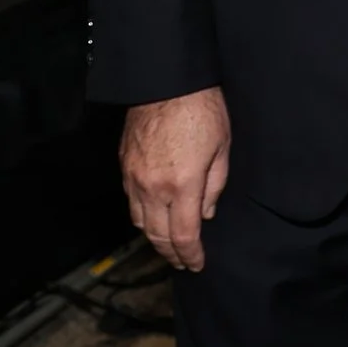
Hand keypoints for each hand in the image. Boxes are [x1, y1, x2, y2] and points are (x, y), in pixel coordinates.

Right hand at [121, 86, 230, 271]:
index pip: (183, 236)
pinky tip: (153, 218)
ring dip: (155, 238)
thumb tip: (205, 214)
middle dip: (172, 253)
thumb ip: (215, 186)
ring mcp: (134, 178)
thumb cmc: (203, 110)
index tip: (197, 264)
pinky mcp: (124, 166)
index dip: (190, 255)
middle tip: (184, 261)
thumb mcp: (223, 148)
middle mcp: (153, 188)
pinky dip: (142, 217)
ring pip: (140, 222)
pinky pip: (131, 202)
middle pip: (157, 236)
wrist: (166, 82)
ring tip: (169, 245)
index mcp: (182, 185)